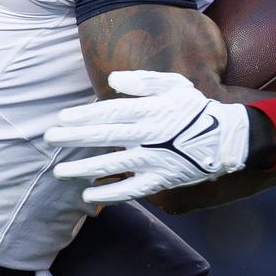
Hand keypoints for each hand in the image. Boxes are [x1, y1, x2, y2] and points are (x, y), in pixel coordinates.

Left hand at [44, 71, 248, 204]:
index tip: (62, 117)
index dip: (83, 115)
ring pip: (112, 164)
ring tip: (60, 172)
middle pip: (104, 136)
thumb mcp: (174, 85)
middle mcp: (148, 135)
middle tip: (49, 138)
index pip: (109, 112)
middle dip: (73, 137)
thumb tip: (112, 81)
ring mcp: (154, 160)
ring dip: (83, 168)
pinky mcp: (161, 180)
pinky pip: (131, 189)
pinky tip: (88, 194)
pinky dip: (109, 193)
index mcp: (150, 111)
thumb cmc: (195, 108)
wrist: (226, 138)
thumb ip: (143, 81)